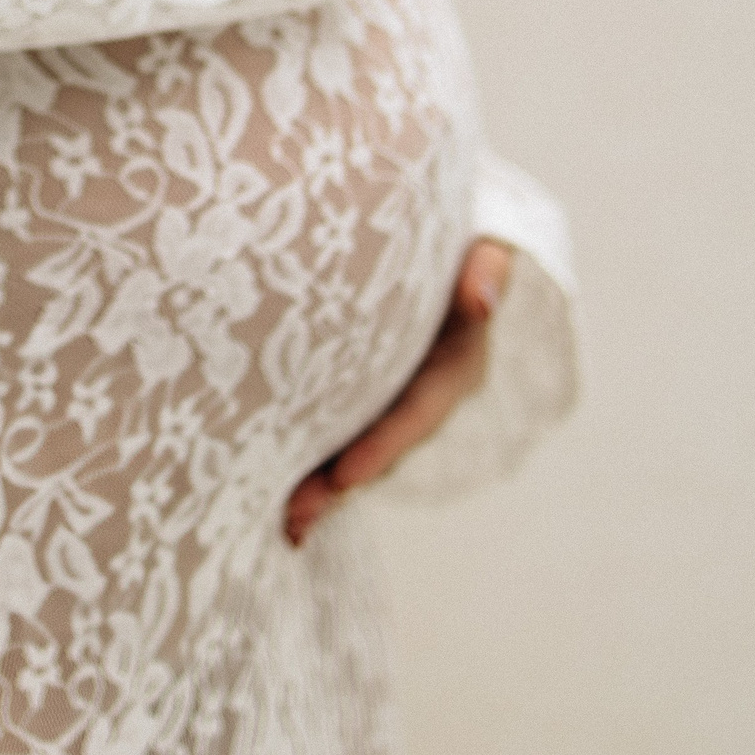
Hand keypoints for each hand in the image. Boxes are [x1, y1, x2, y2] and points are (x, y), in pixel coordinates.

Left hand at [282, 239, 511, 545]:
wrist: (439, 237)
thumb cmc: (455, 236)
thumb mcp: (483, 245)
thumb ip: (486, 267)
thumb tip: (482, 298)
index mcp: (455, 364)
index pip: (419, 412)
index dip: (384, 445)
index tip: (344, 475)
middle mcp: (425, 392)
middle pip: (382, 447)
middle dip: (340, 483)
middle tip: (295, 514)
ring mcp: (389, 398)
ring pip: (355, 450)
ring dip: (320, 486)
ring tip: (280, 519)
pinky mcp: (357, 395)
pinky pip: (334, 433)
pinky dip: (307, 463)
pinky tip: (269, 494)